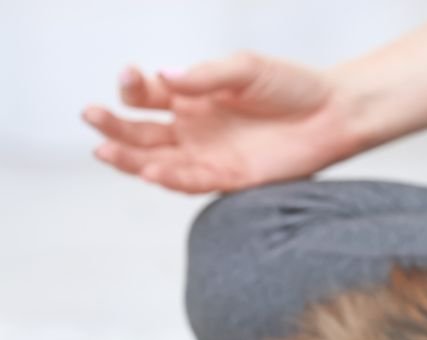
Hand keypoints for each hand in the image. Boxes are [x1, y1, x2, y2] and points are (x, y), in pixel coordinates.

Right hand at [83, 52, 359, 193]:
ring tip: (104, 150)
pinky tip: (149, 171)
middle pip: (142, 131)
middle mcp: (194, 128)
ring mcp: (209, 154)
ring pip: (158, 161)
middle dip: (114, 125)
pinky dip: (169, 179)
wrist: (334, 115)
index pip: (148, 95)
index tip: (130, 77)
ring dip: (129, 158)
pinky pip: (192, 182)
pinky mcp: (230, 178)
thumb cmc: (293, 86)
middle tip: (92, 115)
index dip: (133, 87)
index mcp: (192, 97)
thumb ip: (207, 77)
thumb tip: (165, 78)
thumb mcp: (247, 70)